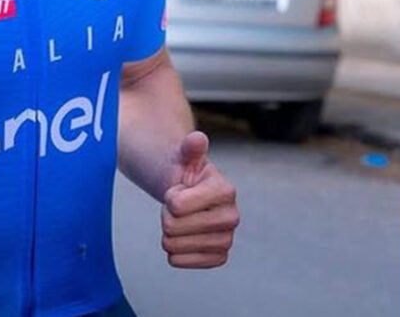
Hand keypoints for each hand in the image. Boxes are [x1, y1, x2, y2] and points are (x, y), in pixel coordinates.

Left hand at [161, 131, 239, 268]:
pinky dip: (174, 251)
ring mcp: (227, 239)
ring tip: (182, 219)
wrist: (193, 193)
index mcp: (226, 189)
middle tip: (178, 206)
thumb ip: (191, 147)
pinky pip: (179, 261)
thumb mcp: (187, 155)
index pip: (176, 205)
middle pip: (172, 227)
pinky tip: (184, 237)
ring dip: (169, 232)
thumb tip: (197, 139)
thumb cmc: (188, 171)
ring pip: (172, 246)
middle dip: (167, 215)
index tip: (180, 190)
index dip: (170, 197)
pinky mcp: (219, 257)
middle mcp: (232, 217)